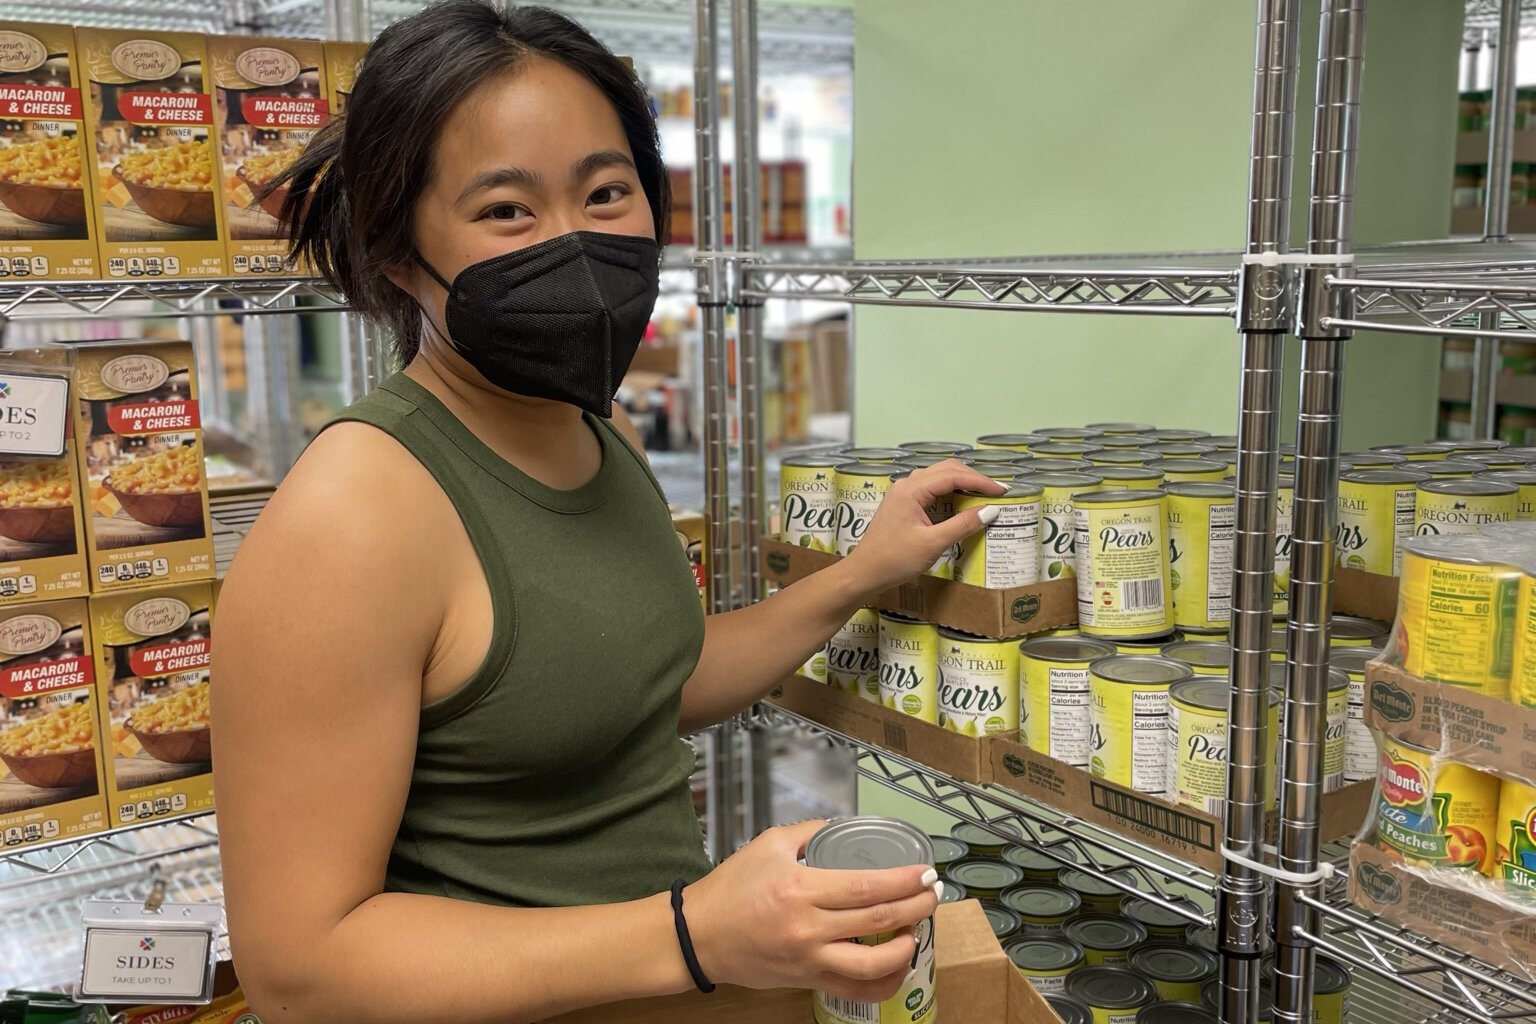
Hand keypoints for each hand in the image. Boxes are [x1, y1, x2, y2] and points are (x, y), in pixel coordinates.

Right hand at [684, 820, 941, 1001]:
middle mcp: (808, 927)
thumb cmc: (730, 889)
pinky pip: (854, 989)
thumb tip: (841, 827)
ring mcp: (809, 959)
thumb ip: (809, 833)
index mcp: (800, 889)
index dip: (903, 881)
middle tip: (933, 894)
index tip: (925, 873)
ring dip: (904, 947)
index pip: (865, 887)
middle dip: (915, 907)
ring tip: (916, 929)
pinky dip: (883, 982)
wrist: (699, 936)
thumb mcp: (768, 845)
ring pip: (871, 963)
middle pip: (877, 920)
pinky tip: (897, 966)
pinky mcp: (806, 980)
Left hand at [841, 459, 1007, 597]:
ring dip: (961, 482)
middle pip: (946, 469)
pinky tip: (961, 503)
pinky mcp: (904, 504)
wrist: (865, 573)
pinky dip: (950, 492)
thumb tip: (990, 511)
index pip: (952, 475)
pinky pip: (931, 489)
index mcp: (911, 490)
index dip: (980, 481)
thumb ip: (962, 525)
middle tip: (996, 492)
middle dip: (973, 478)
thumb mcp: (933, 544)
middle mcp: (906, 485)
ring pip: (938, 477)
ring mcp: (903, 493)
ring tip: (983, 495)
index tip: (1002, 491)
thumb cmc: (894, 560)